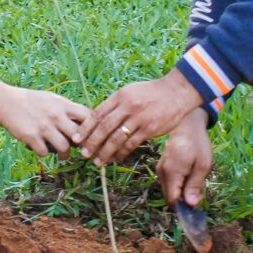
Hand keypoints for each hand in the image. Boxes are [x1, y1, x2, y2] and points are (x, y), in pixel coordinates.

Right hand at [0, 86, 90, 156]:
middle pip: (79, 136)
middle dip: (81, 146)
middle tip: (80, 151)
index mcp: (63, 105)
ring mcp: (44, 127)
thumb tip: (86, 121)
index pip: (88, 117)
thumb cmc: (32, 101)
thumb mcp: (53, 100)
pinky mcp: (32, 137)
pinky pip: (45, 153)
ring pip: (65, 148)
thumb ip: (68, 109)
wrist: (6, 103)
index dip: (94, 128)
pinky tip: (42, 149)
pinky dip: (45, 153)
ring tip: (63, 156)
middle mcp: (56, 116)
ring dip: (65, 155)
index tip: (92, 136)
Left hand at [73, 70, 203, 165]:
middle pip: (104, 127)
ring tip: (98, 161)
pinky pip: (131, 144)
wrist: (176, 92)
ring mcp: (138, 118)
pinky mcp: (149, 129)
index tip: (76, 139)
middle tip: (84, 154)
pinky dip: (122, 153)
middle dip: (92, 142)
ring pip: (116, 138)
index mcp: (120, 96)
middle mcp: (127, 106)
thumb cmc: (151, 93)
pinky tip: (116, 159)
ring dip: (105, 152)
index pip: (98, 114)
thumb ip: (115, 104)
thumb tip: (99, 118)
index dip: (85, 128)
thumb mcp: (130, 91)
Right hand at [158, 108, 212, 207]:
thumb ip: (195, 185)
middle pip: (170, 197)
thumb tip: (191, 205)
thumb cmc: (198, 143)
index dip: (184, 207)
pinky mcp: (161, 167)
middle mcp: (162, 173)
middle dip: (185, 199)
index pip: (173, 200)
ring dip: (182, 191)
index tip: (197, 203)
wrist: (187, 125)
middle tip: (200, 187)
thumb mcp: (202, 165)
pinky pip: (169, 183)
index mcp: (172, 173)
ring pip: (170, 190)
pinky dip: (179, 184)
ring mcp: (160, 169)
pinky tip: (189, 174)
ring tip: (195, 177)